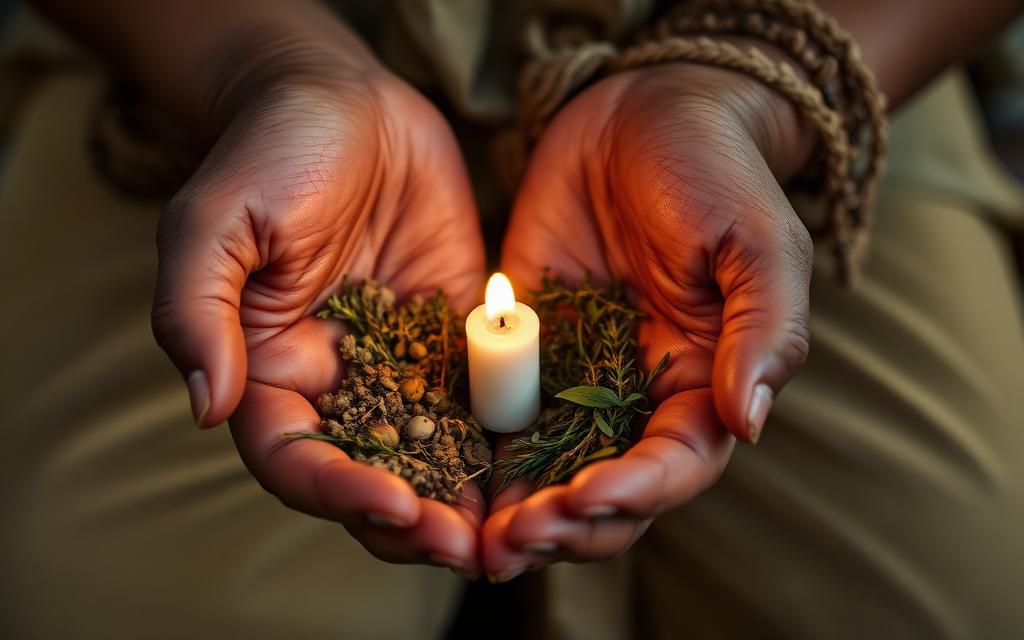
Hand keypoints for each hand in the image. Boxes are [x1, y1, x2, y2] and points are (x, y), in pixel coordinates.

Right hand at [151, 50, 485, 574]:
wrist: (348, 103)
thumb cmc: (269, 152)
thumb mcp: (214, 222)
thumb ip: (198, 312)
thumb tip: (205, 407)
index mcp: (271, 371)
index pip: (295, 457)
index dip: (338, 490)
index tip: (392, 505)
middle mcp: (338, 384)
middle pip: (370, 477)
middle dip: (413, 522)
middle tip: (463, 548)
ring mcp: (402, 366)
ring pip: (433, 456)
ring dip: (465, 502)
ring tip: (509, 535)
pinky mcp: (456, 339)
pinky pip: (483, 399)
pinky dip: (506, 442)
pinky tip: (544, 471)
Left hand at [483, 63, 813, 578]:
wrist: (640, 115)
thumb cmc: (715, 172)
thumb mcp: (759, 242)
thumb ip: (763, 330)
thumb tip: (750, 422)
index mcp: (701, 383)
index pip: (674, 464)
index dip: (634, 491)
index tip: (586, 497)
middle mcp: (636, 395)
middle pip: (606, 489)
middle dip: (566, 525)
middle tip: (517, 542)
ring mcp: (574, 376)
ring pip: (546, 469)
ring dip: (516, 511)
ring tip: (479, 540)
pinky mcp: (520, 348)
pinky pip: (494, 410)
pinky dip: (472, 451)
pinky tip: (438, 476)